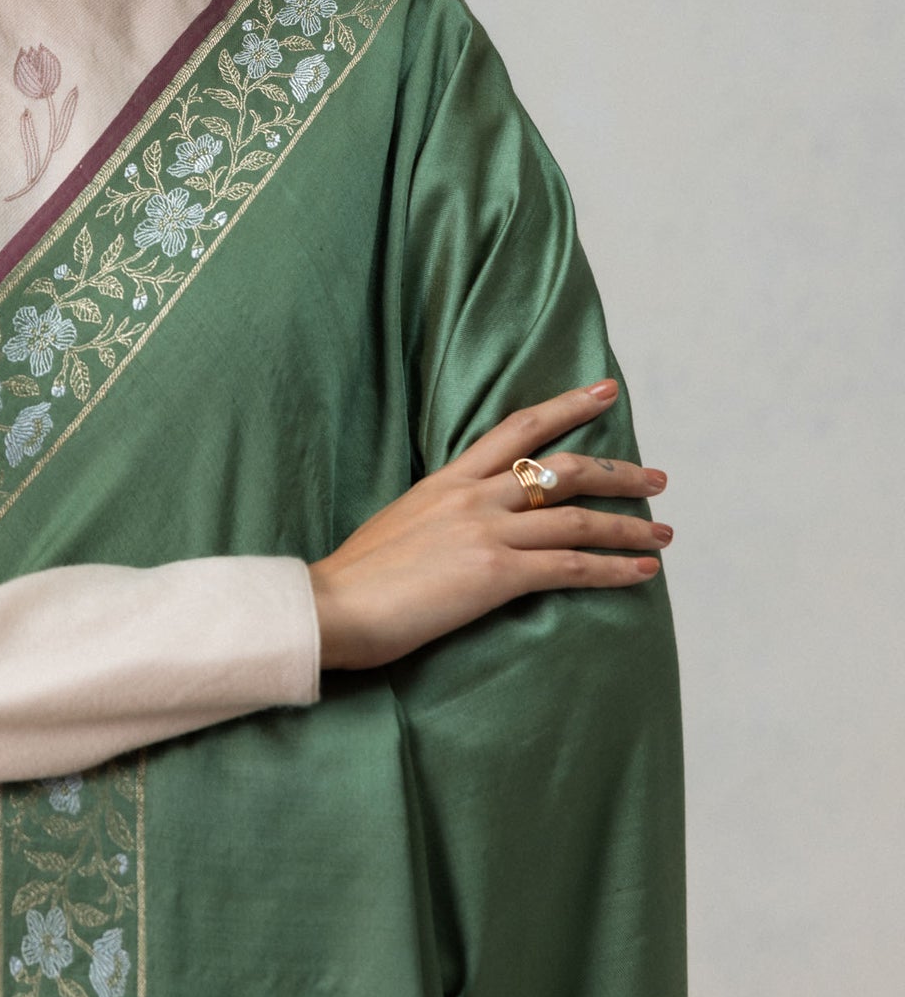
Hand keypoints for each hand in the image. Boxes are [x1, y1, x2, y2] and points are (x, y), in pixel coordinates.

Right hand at [308, 378, 669, 669]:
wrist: (332, 606)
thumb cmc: (355, 579)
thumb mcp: (400, 524)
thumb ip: (439, 516)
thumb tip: (462, 528)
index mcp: (447, 480)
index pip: (517, 429)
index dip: (566, 405)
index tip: (603, 389)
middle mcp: (473, 496)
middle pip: (561, 468)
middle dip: (616, 469)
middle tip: (655, 476)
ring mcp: (486, 532)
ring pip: (576, 517)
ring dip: (628, 524)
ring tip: (662, 533)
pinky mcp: (495, 574)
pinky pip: (569, 567)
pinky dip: (612, 568)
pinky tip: (642, 572)